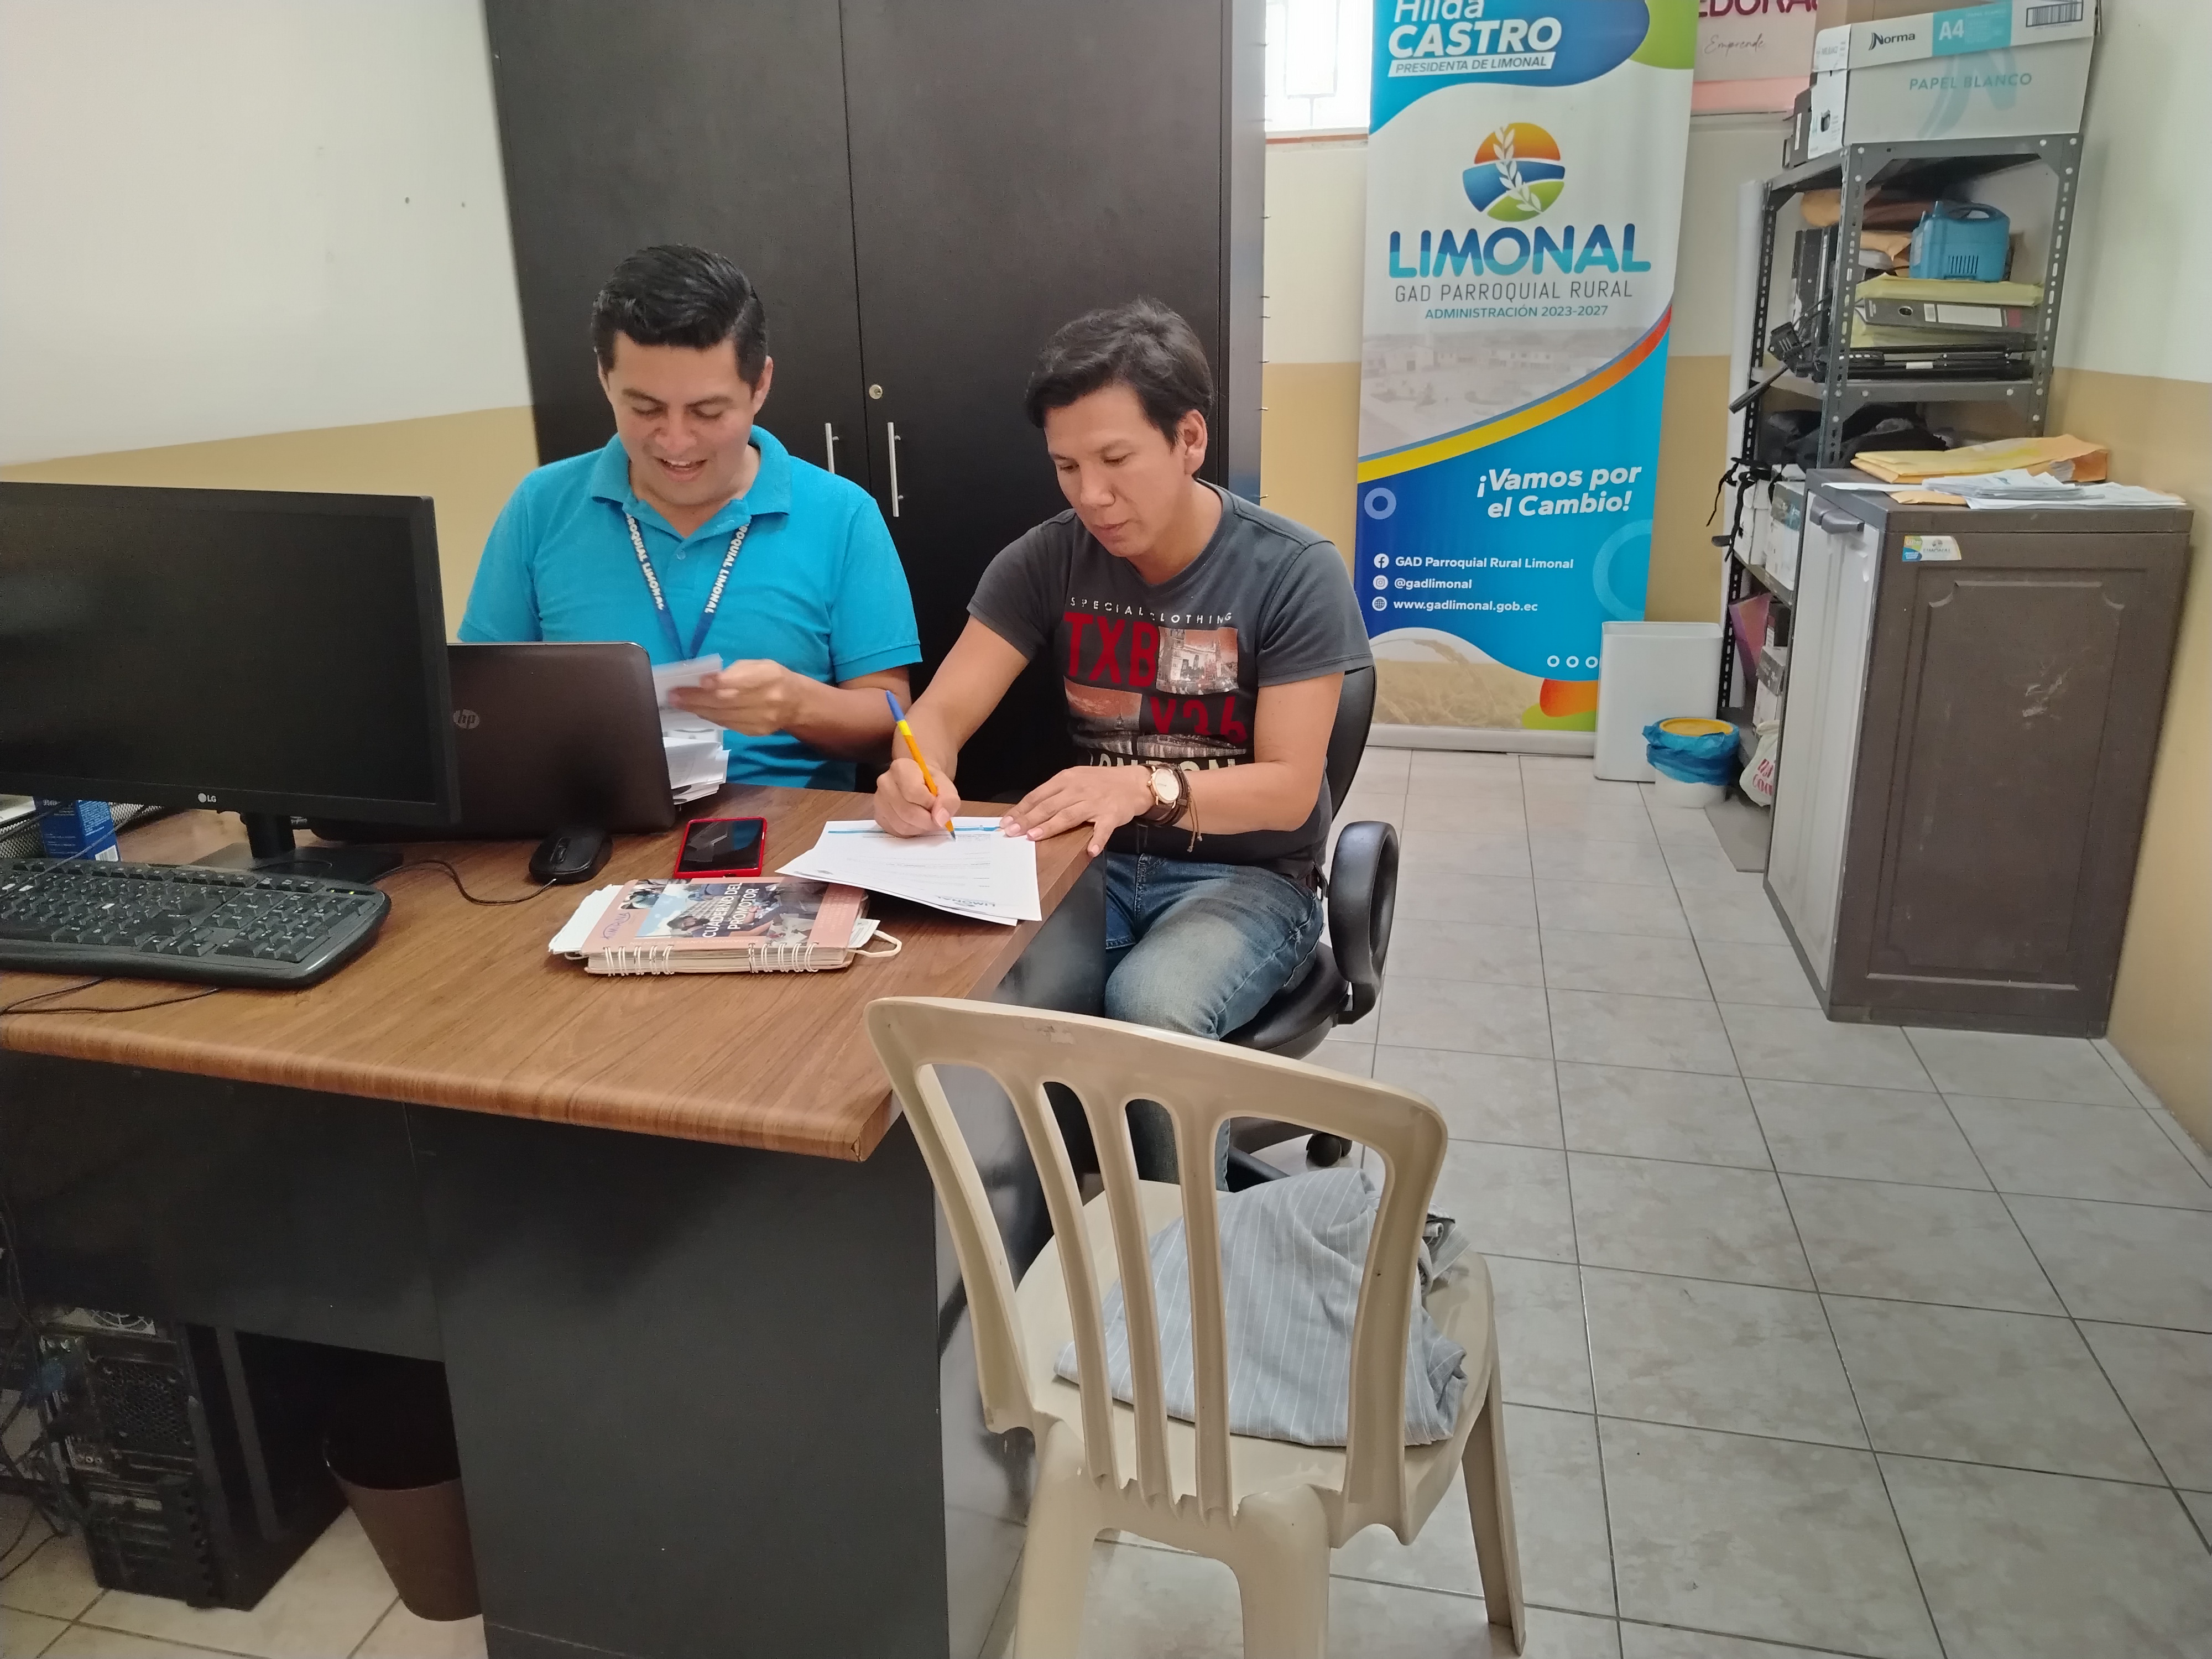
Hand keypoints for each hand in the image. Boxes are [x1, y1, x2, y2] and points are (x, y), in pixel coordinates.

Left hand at [669, 659, 800, 735]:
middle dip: (697, 698)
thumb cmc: (773, 678)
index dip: (719, 683)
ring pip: (724, 715)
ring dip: (698, 709)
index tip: (700, 682)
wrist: (797, 704)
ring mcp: (761, 719)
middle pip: (727, 701)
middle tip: (674, 695)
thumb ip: (736, 671)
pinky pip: (727, 725)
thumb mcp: (760, 665)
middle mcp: (767, 700)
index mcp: (769, 677)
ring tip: (678, 703)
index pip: (741, 682)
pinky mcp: (755, 732)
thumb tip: (707, 680)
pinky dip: (710, 717)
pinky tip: (697, 711)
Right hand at [874, 753, 961, 836]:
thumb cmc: (932, 784)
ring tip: (927, 819)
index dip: (930, 804)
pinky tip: (917, 822)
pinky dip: (911, 831)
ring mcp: (878, 800)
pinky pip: (897, 831)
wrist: (920, 784)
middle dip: (927, 821)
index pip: (914, 792)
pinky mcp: (878, 815)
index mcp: (901, 768)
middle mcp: (885, 782)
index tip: (938, 804)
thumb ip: (949, 800)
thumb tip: (940, 819)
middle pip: (907, 812)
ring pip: (902, 825)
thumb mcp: (947, 787)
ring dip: (920, 828)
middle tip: (937, 819)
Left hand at [1004, 765, 1154, 854]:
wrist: (1134, 783)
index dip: (1021, 809)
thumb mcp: (1075, 780)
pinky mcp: (1112, 815)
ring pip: (1068, 816)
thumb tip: (1030, 810)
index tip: (1006, 822)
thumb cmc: (1100, 783)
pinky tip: (1091, 850)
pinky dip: (1097, 839)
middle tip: (1012, 832)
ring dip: (1051, 827)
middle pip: (1049, 806)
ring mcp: (1095, 802)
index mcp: (1066, 779)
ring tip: (1034, 837)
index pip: (1038, 795)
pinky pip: (1103, 829)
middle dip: (1028, 820)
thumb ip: (1055, 793)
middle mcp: (1078, 789)